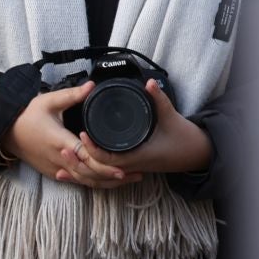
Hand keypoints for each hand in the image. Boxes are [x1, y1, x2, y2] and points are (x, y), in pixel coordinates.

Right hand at [4, 81, 126, 188]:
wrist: (4, 132)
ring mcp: (55, 168)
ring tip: (131, 178)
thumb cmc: (26, 116)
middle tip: (138, 173)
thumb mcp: (48, 101)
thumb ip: (72, 95)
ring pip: (84, 181)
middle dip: (113, 176)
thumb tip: (92, 85)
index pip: (86, 157)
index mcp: (60, 141)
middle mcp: (59, 159)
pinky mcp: (53, 172)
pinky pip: (77, 181)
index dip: (105, 164)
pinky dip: (94, 182)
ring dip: (107, 182)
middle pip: (90, 174)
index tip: (124, 166)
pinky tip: (110, 181)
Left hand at [66, 79, 215, 181]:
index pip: (107, 157)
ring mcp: (131, 168)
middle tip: (61, 147)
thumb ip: (159, 99)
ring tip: (61, 163)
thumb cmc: (184, 138)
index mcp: (137, 156)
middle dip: (79, 160)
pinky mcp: (132, 167)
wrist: (196, 154)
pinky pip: (107, 173)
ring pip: (100, 175)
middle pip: (98, 169)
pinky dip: (92, 172)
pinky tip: (79, 169)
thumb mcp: (171, 116)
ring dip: (81, 170)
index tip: (81, 134)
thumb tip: (149, 83)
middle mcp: (131, 165)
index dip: (92, 148)